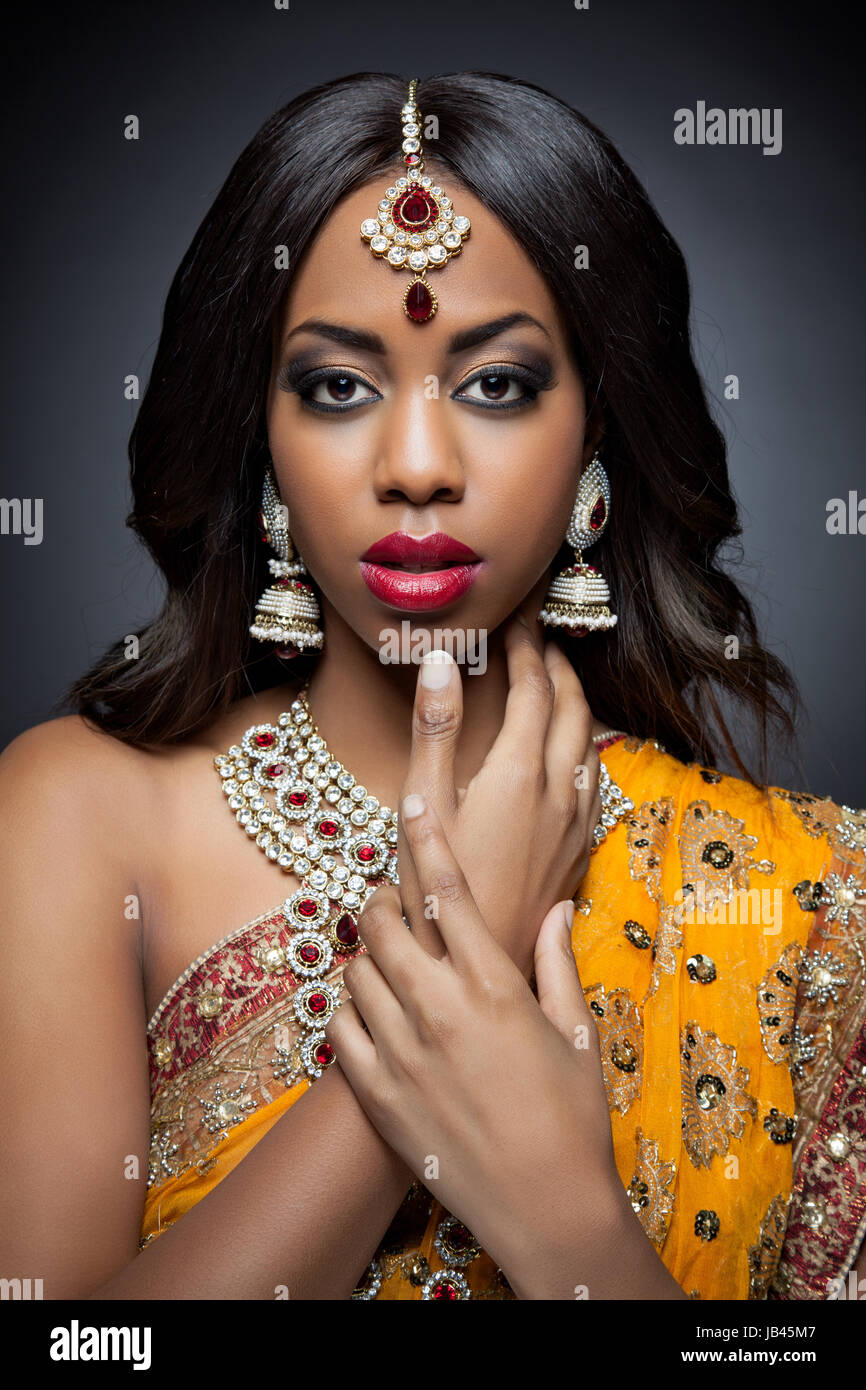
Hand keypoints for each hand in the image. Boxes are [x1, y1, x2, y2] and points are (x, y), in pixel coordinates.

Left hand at [325, 795, 620, 1285]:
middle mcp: (440, 1009)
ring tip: (385, 956)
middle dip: (382, 899)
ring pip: (356, 970)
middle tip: (392, 900)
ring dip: (365, 952)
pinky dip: (346, 1007)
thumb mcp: (577, 1031)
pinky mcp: (377, 1093)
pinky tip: (367, 1009)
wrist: (544, 1207)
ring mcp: (402, 1052)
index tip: (410, 805)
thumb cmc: (572, 1118)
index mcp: (494, 986)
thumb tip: (556, 906)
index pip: (448, 892)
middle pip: (384, 922)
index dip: (425, 839)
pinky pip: (338, 1028)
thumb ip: (557, 961)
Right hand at [394, 614, 601, 980]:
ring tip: (556, 685)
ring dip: (575, 705)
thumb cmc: (438, 889)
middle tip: (538, 641)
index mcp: (521, 771)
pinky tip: (571, 756)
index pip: (532, 687)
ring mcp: (575, 823)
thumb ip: (434, 727)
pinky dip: (583, 746)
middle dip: (557, 667)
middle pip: (572, 708)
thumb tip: (439, 660)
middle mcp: (560, 791)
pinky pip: (594, 780)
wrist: (479, 965)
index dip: (524, 647)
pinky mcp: (578, 851)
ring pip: (590, 744)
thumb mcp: (423, 802)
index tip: (514, 620)